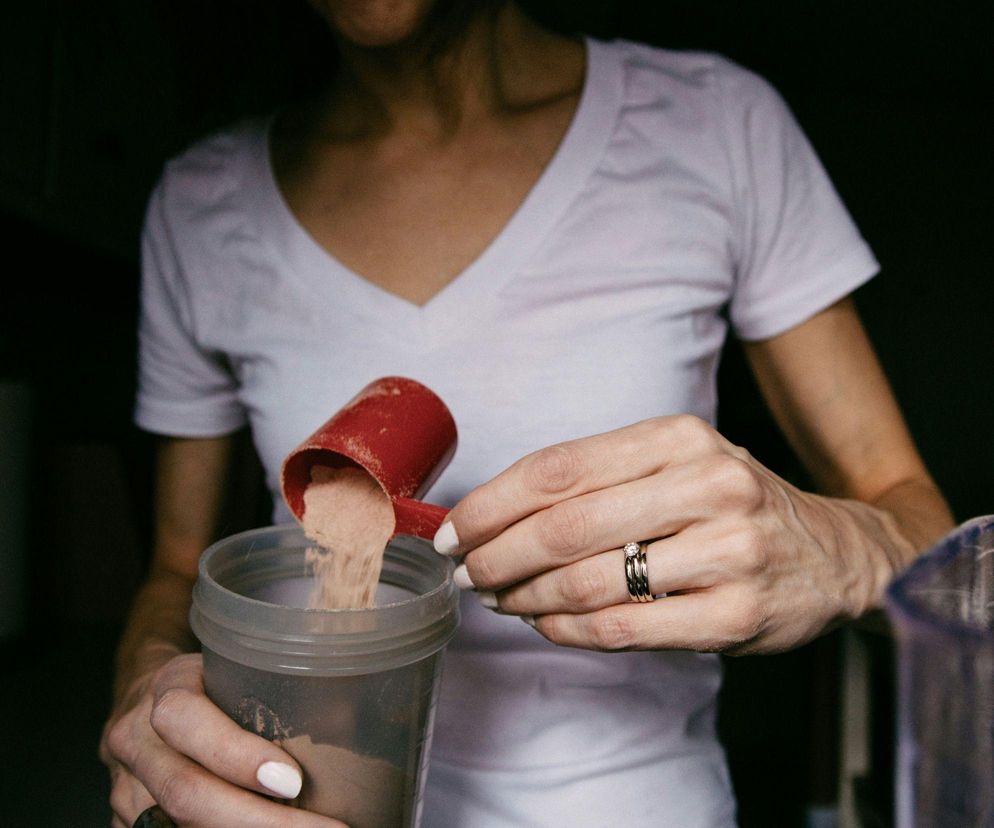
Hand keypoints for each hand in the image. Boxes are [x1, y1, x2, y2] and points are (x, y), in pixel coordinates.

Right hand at [101, 653, 346, 827]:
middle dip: (259, 823)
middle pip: (186, 793)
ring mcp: (127, 790)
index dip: (238, 757)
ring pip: (180, 826)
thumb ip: (278, 689)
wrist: (149, 700)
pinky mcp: (132, 823)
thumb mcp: (237, 667)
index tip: (294, 782)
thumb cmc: (211, 682)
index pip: (188, 723)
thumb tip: (354, 720)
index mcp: (166, 691)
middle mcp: (137, 742)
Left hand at [435, 416, 911, 654]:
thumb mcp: (676, 464)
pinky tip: (545, 624)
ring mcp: (727, 552)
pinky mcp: (735, 615)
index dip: (491, 503)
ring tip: (498, 599)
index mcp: (680, 437)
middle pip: (563, 526)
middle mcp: (708, 484)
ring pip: (588, 581)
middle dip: (496, 556)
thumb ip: (597, 480)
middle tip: (466, 573)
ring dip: (525, 597)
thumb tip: (495, 514)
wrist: (835, 555)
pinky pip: (623, 628)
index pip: (558, 468)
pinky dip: (567, 630)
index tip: (454, 530)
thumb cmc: (732, 505)